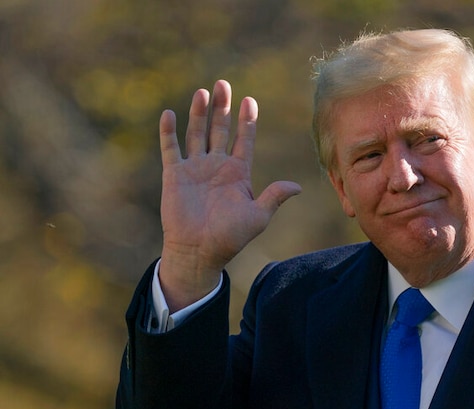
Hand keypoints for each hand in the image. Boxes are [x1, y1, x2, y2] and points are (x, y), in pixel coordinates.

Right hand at [158, 80, 301, 309]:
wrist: (200, 252)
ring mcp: (195, 169)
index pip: (244, 140)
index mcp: (238, 173)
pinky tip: (170, 114)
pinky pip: (170, 149)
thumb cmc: (230, 238)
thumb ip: (274, 197)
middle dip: (222, 108)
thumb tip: (297, 187)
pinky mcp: (174, 176)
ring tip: (202, 92)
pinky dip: (169, 132)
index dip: (247, 121)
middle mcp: (216, 166)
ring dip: (199, 113)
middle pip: (220, 130)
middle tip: (223, 83)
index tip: (250, 100)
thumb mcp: (258, 216)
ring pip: (197, 133)